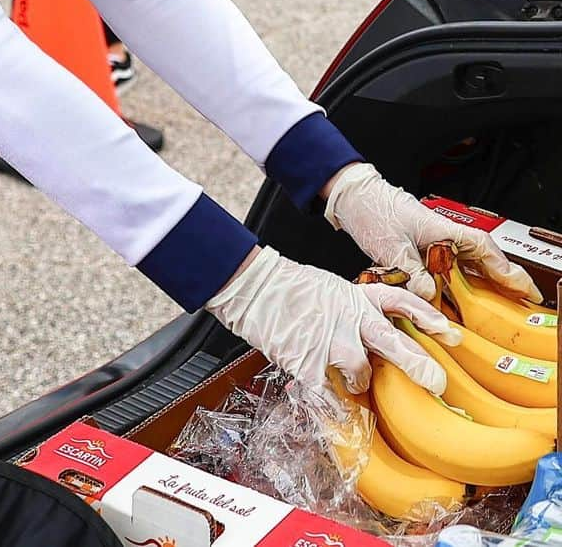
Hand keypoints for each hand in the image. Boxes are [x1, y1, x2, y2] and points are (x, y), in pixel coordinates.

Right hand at [206, 245, 456, 394]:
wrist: (253, 287)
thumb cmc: (289, 285)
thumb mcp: (331, 288)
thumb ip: (355, 310)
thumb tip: (374, 336)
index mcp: (355, 297)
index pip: (399, 302)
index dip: (426, 317)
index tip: (450, 333)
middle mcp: (349, 318)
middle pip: (392, 341)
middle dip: (417, 365)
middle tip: (437, 384)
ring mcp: (329, 341)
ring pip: (361, 373)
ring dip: (360, 383)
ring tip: (352, 382)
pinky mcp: (308, 362)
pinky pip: (328, 395)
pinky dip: (334, 409)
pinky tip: (336, 416)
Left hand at [324, 163, 540, 303]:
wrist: (351, 195)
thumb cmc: (371, 209)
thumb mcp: (390, 246)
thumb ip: (411, 272)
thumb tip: (429, 294)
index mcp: (440, 227)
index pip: (482, 247)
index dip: (504, 269)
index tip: (521, 287)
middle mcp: (440, 232)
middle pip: (480, 256)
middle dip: (500, 277)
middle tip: (519, 299)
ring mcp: (430, 238)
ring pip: (464, 261)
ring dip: (480, 279)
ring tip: (496, 303)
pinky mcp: (419, 245)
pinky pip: (445, 265)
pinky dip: (455, 279)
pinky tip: (456, 295)